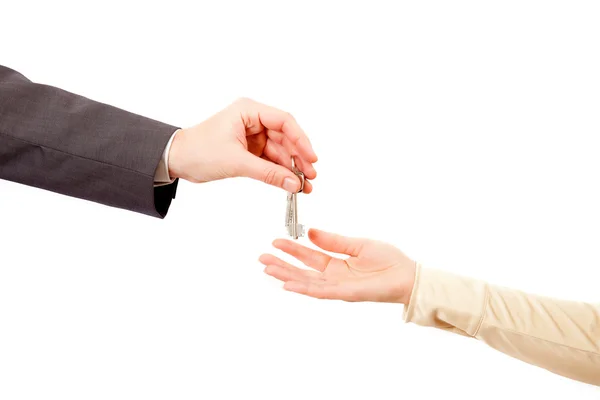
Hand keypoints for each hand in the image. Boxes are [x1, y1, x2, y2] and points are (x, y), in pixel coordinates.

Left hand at [167, 98, 316, 192]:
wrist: (175, 160)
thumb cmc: (197, 151)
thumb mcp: (236, 162)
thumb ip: (268, 173)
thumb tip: (293, 183)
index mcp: (248, 110)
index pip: (284, 121)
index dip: (301, 140)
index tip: (311, 158)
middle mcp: (252, 119)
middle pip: (285, 137)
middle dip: (298, 158)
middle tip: (310, 177)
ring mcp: (251, 135)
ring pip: (279, 150)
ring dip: (291, 168)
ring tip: (304, 186)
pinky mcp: (249, 149)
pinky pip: (270, 160)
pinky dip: (280, 172)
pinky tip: (290, 184)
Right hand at [259, 228, 416, 303]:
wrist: (407, 275)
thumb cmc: (388, 260)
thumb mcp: (357, 244)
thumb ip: (333, 240)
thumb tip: (310, 232)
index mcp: (336, 263)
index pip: (308, 256)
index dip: (292, 249)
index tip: (276, 241)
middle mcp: (333, 276)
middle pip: (302, 271)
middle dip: (281, 264)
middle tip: (262, 257)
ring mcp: (337, 286)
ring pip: (306, 281)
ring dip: (286, 275)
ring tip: (268, 268)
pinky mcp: (345, 293)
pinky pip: (320, 291)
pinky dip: (303, 288)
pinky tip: (288, 284)